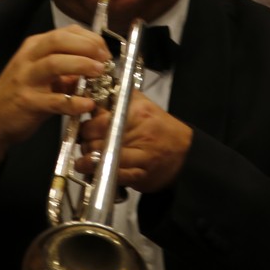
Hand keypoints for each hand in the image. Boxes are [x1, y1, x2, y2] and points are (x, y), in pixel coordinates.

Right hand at [0, 26, 108, 215]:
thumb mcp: (40, 74)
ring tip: (100, 73)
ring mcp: (26, 80)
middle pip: (60, 41)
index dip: (90, 38)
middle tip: (105, 59)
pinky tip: (88, 104)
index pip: (65, 32)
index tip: (105, 51)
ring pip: (55, 63)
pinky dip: (74, 101)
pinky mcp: (28, 102)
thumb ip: (66, 68)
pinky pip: (55, 100)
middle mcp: (29, 58)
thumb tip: (96, 65)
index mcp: (34, 47)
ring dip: (81, 65)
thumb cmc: (19, 94)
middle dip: (87, 46)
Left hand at [75, 89, 192, 192]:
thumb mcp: (142, 105)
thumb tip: (94, 94)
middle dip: (85, 141)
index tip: (83, 127)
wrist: (186, 153)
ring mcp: (139, 154)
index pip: (99, 116)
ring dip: (87, 159)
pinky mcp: (140, 174)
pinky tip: (92, 171)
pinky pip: (114, 174)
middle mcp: (137, 132)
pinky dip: (99, 173)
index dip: (86, 123)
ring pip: (102, 155)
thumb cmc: (161, 128)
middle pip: (96, 137)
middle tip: (84, 143)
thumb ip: (119, 99)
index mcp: (136, 112)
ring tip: (83, 160)